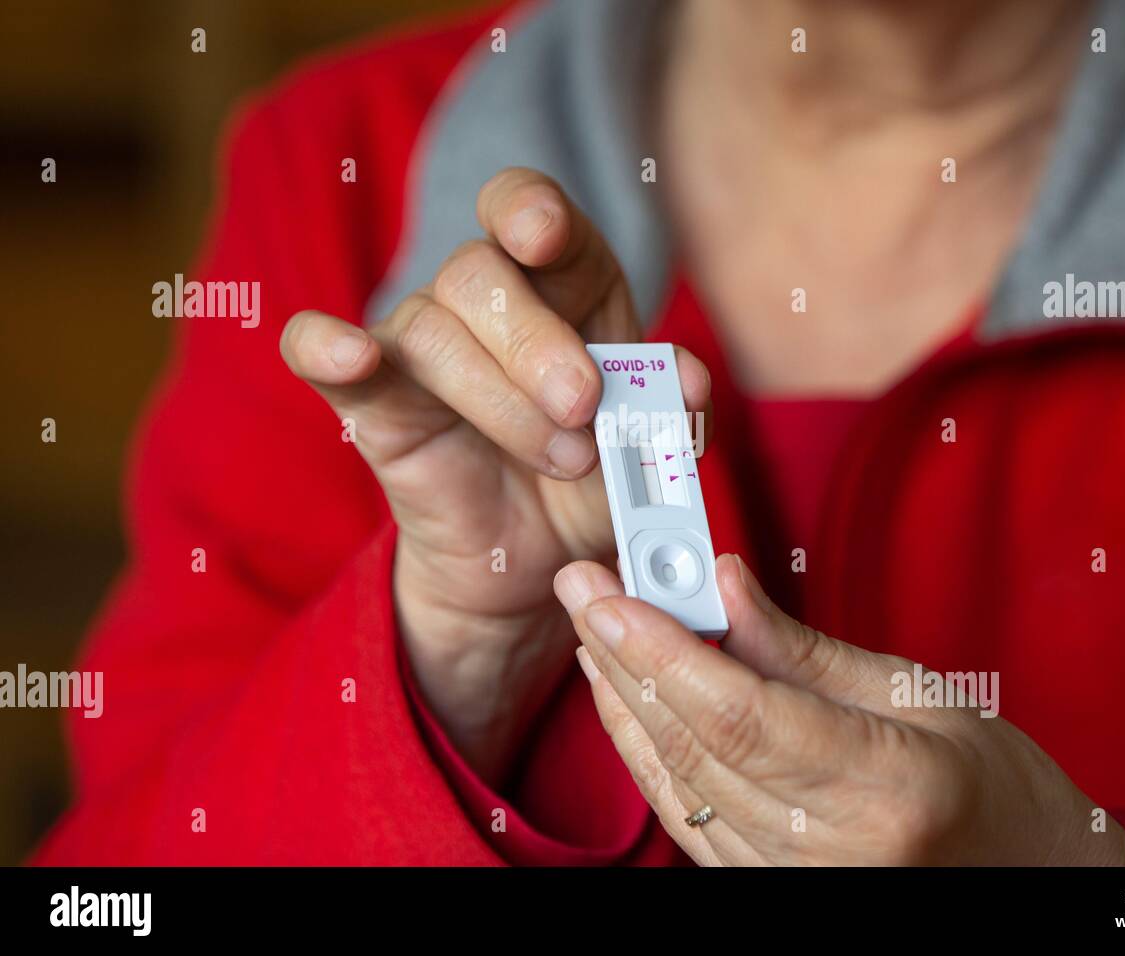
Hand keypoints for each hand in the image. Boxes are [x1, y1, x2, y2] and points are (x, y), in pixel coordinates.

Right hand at [279, 167, 710, 782]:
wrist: (542, 556)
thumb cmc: (597, 479)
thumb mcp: (649, 448)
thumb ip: (672, 411)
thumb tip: (688, 382)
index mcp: (560, 283)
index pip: (526, 210)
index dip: (530, 210)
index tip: (543, 237)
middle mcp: (484, 300)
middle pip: (478, 272)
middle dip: (535, 344)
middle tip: (582, 409)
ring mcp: (421, 347)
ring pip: (431, 329)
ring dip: (500, 401)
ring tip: (562, 456)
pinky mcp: (373, 402)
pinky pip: (320, 353)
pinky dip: (324, 345)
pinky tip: (347, 352)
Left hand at [554, 555, 1124, 865]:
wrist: (1023, 876)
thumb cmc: (993, 785)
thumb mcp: (918, 695)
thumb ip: (805, 649)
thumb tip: (724, 583)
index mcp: (886, 792)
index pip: (742, 717)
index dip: (664, 652)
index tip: (612, 595)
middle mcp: (831, 854)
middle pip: (694, 747)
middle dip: (623, 660)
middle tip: (583, 590)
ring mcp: (794, 884)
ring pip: (674, 786)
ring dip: (624, 702)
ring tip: (595, 628)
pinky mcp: (766, 890)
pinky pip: (685, 817)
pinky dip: (647, 751)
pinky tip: (627, 696)